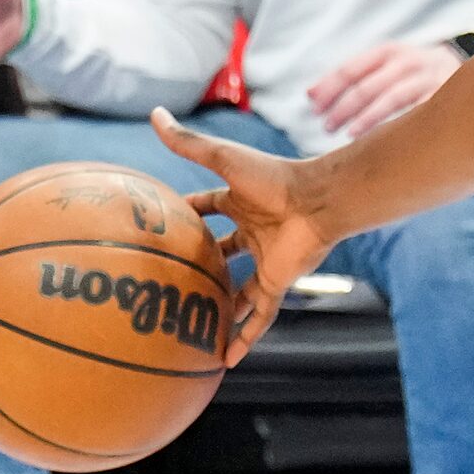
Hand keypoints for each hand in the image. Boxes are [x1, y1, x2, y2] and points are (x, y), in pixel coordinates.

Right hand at [152, 106, 335, 365]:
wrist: (319, 201)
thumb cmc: (273, 177)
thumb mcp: (223, 160)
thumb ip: (188, 142)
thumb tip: (154, 113)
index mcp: (238, 202)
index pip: (206, 210)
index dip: (185, 217)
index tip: (159, 230)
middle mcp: (251, 232)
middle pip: (221, 254)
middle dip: (201, 267)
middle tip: (170, 284)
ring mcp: (265, 260)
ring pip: (238, 291)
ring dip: (221, 310)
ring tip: (193, 332)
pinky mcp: (278, 282)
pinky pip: (260, 316)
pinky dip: (245, 336)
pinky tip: (227, 359)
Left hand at [307, 40, 463, 138]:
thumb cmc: (419, 77)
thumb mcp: (392, 67)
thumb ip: (357, 78)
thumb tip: (310, 95)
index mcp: (391, 52)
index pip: (352, 68)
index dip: (330, 86)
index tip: (313, 105)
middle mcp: (410, 61)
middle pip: (368, 84)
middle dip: (343, 106)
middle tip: (326, 125)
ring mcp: (430, 79)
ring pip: (392, 97)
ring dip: (365, 117)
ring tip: (347, 133)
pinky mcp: (446, 97)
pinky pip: (416, 111)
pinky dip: (396, 124)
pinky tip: (380, 138)